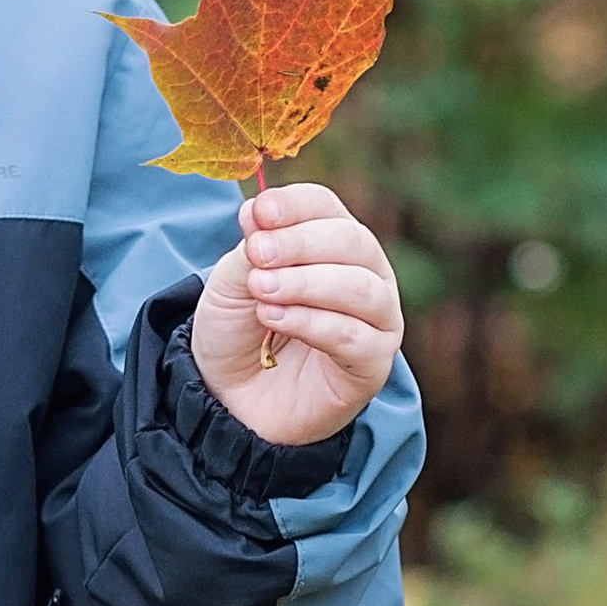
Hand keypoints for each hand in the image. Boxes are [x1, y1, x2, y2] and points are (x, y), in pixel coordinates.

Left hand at [190, 181, 404, 449]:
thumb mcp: (230, 285)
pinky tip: (274, 319)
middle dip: (300, 243)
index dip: (295, 206)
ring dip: (307, 283)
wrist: (232, 398)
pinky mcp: (373, 363)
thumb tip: (259, 211)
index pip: (326, 207)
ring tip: (262, 290)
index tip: (258, 214)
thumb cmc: (239, 333)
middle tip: (258, 255)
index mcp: (331, 243)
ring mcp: (376, 319)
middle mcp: (365, 274)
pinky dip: (313, 323)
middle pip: (352, 240)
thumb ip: (250, 251)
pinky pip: (355, 336)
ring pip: (360, 288)